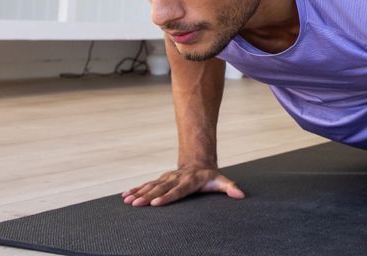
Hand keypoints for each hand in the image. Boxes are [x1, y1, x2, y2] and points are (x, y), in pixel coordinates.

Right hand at [122, 165, 244, 206]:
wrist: (198, 161)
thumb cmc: (209, 177)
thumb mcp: (220, 181)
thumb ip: (230, 187)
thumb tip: (241, 195)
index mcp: (189, 181)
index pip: (178, 190)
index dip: (167, 197)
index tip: (156, 203)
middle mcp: (176, 179)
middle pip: (161, 189)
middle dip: (147, 197)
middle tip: (136, 204)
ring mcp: (167, 179)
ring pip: (151, 186)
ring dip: (138, 193)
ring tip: (127, 201)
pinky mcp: (160, 180)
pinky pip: (146, 185)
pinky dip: (135, 190)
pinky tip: (125, 196)